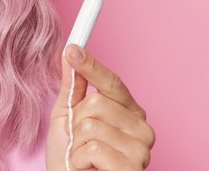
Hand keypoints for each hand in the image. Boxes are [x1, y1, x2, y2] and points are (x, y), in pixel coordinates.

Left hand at [46, 45, 154, 170]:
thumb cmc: (70, 156)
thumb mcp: (66, 116)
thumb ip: (73, 86)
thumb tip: (71, 52)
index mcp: (129, 111)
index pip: (112, 82)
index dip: (92, 66)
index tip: (71, 50)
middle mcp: (141, 128)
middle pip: (97, 102)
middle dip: (75, 121)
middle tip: (78, 140)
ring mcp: (141, 149)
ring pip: (92, 125)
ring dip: (77, 143)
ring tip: (83, 156)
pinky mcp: (133, 169)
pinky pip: (95, 149)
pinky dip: (80, 159)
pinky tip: (88, 168)